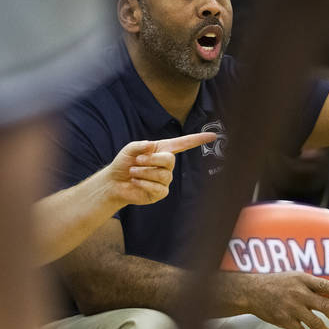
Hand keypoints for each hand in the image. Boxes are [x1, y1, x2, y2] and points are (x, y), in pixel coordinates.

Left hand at [101, 132, 215, 205]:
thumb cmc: (124, 163)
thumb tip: (151, 147)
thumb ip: (141, 145)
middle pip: (170, 160)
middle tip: (137, 161)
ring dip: (144, 172)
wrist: (114, 182)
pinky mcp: (160, 192)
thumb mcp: (130, 149)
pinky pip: (158, 187)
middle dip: (152, 160)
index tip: (213, 135)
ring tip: (133, 172)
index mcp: (163, 150)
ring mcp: (165, 179)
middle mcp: (167, 165)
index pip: (184, 144)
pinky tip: (136, 182)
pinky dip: (144, 184)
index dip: (198, 139)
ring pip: (163, 175)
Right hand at [235, 271, 328, 328]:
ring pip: (315, 322)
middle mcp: (299, 293)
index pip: (324, 285)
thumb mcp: (294, 277)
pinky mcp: (283, 319)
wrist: (252, 291)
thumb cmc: (278, 284)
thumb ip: (312, 285)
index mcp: (303, 280)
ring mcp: (291, 307)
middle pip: (325, 305)